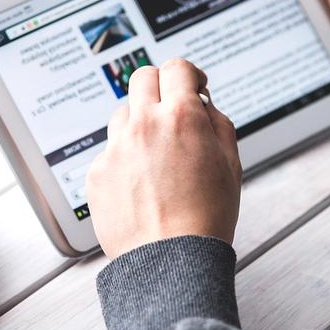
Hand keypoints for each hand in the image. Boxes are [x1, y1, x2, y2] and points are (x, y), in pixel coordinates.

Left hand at [86, 59, 241, 259]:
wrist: (170, 261)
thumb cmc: (205, 218)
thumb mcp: (231, 164)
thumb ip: (217, 123)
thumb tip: (202, 104)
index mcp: (180, 117)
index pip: (177, 68)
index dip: (189, 74)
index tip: (193, 86)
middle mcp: (143, 125)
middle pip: (142, 77)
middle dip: (160, 87)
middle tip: (171, 108)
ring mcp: (115, 148)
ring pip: (123, 114)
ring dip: (139, 123)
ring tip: (157, 156)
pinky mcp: (97, 172)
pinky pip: (110, 152)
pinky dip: (125, 160)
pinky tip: (141, 186)